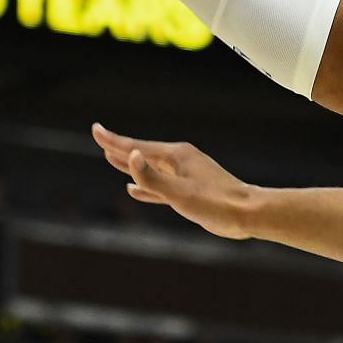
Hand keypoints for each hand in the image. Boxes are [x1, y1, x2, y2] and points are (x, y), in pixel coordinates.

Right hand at [92, 123, 256, 240]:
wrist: (247, 213)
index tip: (95, 130)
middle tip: (99, 138)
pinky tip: (132, 190)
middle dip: (119, 148)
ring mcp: (185, 175)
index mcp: (177, 156)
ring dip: (130, 164)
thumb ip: (152, 178)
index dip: (113, 141)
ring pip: (150, 168)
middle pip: (142, 153)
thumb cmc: (216, 203)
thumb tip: (130, 156)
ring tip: (111, 159)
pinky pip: (159, 185)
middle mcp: (180, 160)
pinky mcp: (189, 190)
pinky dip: (144, 186)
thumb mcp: (180, 193)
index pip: (137, 146)